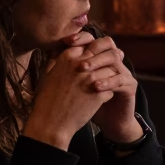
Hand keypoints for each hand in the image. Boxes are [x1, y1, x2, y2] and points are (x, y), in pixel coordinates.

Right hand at [24, 32, 114, 150]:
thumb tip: (60, 48)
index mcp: (67, 57)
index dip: (96, 45)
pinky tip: (107, 94)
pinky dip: (111, 90)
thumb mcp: (47, 74)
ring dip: (114, 73)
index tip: (101, 49)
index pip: (89, 41)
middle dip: (112, 53)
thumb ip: (55, 59)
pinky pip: (112, 86)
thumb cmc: (46, 100)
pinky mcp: (99, 93)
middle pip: (105, 50)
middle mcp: (80, 64)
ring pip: (112, 68)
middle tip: (118, 56)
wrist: (50, 123)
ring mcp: (91, 78)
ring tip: (116, 76)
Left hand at [74, 35, 139, 142]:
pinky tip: (96, 86)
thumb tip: (49, 52)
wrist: (108, 122)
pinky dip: (108, 81)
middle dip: (91, 48)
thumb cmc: (87, 103)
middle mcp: (112, 62)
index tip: (67, 42)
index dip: (81, 38)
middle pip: (106, 43)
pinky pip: (121, 79)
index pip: (93, 39)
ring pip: (115, 57)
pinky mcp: (130, 85)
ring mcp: (122, 72)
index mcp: (99, 58)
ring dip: (98, 62)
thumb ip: (65, 68)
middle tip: (77, 58)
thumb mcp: (74, 84)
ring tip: (84, 70)